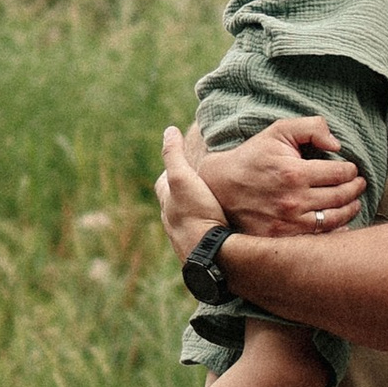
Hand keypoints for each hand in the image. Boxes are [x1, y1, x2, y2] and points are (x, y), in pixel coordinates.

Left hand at [156, 127, 228, 258]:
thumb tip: (169, 130)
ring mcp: (188, 241)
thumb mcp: (183, 178)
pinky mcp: (204, 254)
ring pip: (189, 223)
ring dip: (197, 214)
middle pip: (174, 205)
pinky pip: (205, 238)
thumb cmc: (196, 214)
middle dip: (183, 194)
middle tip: (197, 185)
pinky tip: (224, 231)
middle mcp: (173, 225)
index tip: (180, 161)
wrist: (211, 256)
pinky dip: (210, 231)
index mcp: (168, 204)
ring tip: (213, 207)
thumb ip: (174, 155)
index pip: (163, 183)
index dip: (171, 169)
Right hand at [193, 114, 370, 237]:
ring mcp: (288, 222)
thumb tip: (337, 144)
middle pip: (341, 197)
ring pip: (334, 219)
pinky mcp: (282, 237)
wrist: (221, 186)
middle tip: (360, 185)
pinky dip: (335, 231)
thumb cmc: (253, 157)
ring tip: (354, 202)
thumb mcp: (278, 131)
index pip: (340, 173)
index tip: (352, 169)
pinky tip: (341, 223)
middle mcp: (294, 201)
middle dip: (355, 189)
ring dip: (350, 209)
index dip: (351, 170)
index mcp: (295, 173)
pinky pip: (318, 238)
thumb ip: (311, 128)